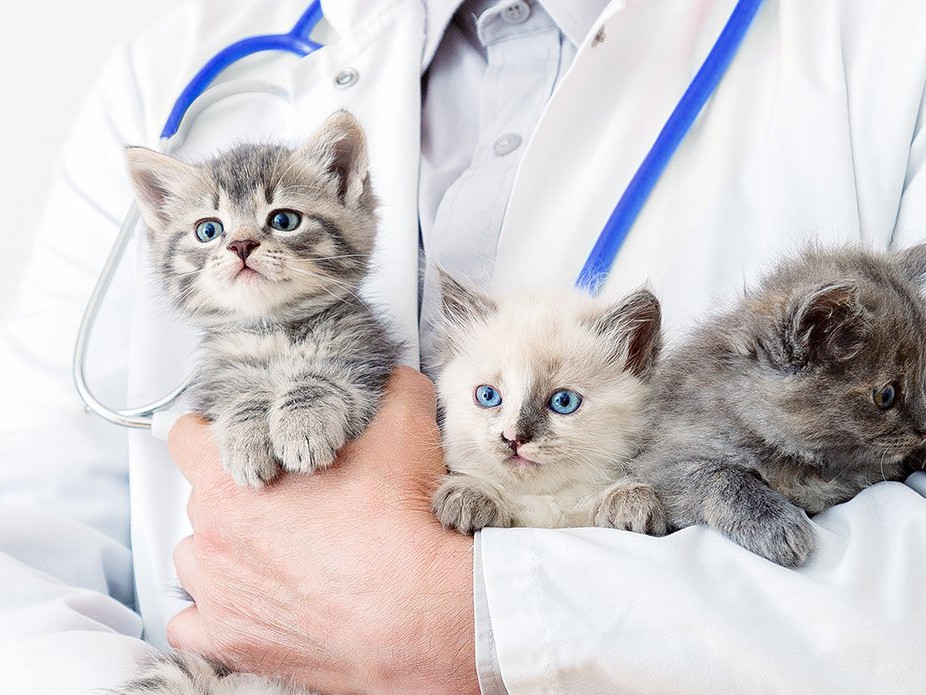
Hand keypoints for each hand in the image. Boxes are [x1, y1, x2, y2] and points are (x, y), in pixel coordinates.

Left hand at [167, 367, 477, 693]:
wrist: (417, 610)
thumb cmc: (401, 525)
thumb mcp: (404, 426)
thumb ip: (389, 387)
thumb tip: (389, 377)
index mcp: (235, 478)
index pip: (186, 438)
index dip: (215, 433)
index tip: (241, 440)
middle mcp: (214, 536)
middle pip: (200, 500)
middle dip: (236, 495)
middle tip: (286, 500)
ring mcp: (217, 593)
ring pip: (195, 560)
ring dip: (224, 553)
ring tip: (273, 554)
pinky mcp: (231, 643)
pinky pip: (192, 625)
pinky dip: (214, 614)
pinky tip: (250, 603)